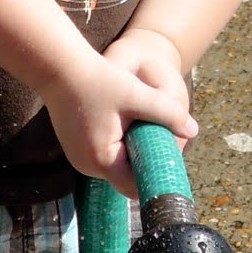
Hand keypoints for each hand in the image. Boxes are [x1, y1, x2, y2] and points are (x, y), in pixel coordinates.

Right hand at [40, 44, 196, 198]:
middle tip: (161, 137)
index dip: (155, 175)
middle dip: (144, 160)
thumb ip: (166, 113)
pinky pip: (104, 154)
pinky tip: (124, 122)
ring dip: (130, 151)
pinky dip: (117, 143)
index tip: (170, 158)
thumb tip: (193, 130)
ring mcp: (79, 158)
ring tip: (143, 126)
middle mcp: (87, 166)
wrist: (58, 66)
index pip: (135, 186)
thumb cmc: (96, 79)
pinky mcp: (76, 147)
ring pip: (115, 164)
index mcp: (101, 160)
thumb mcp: (136, 94)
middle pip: (125, 176)